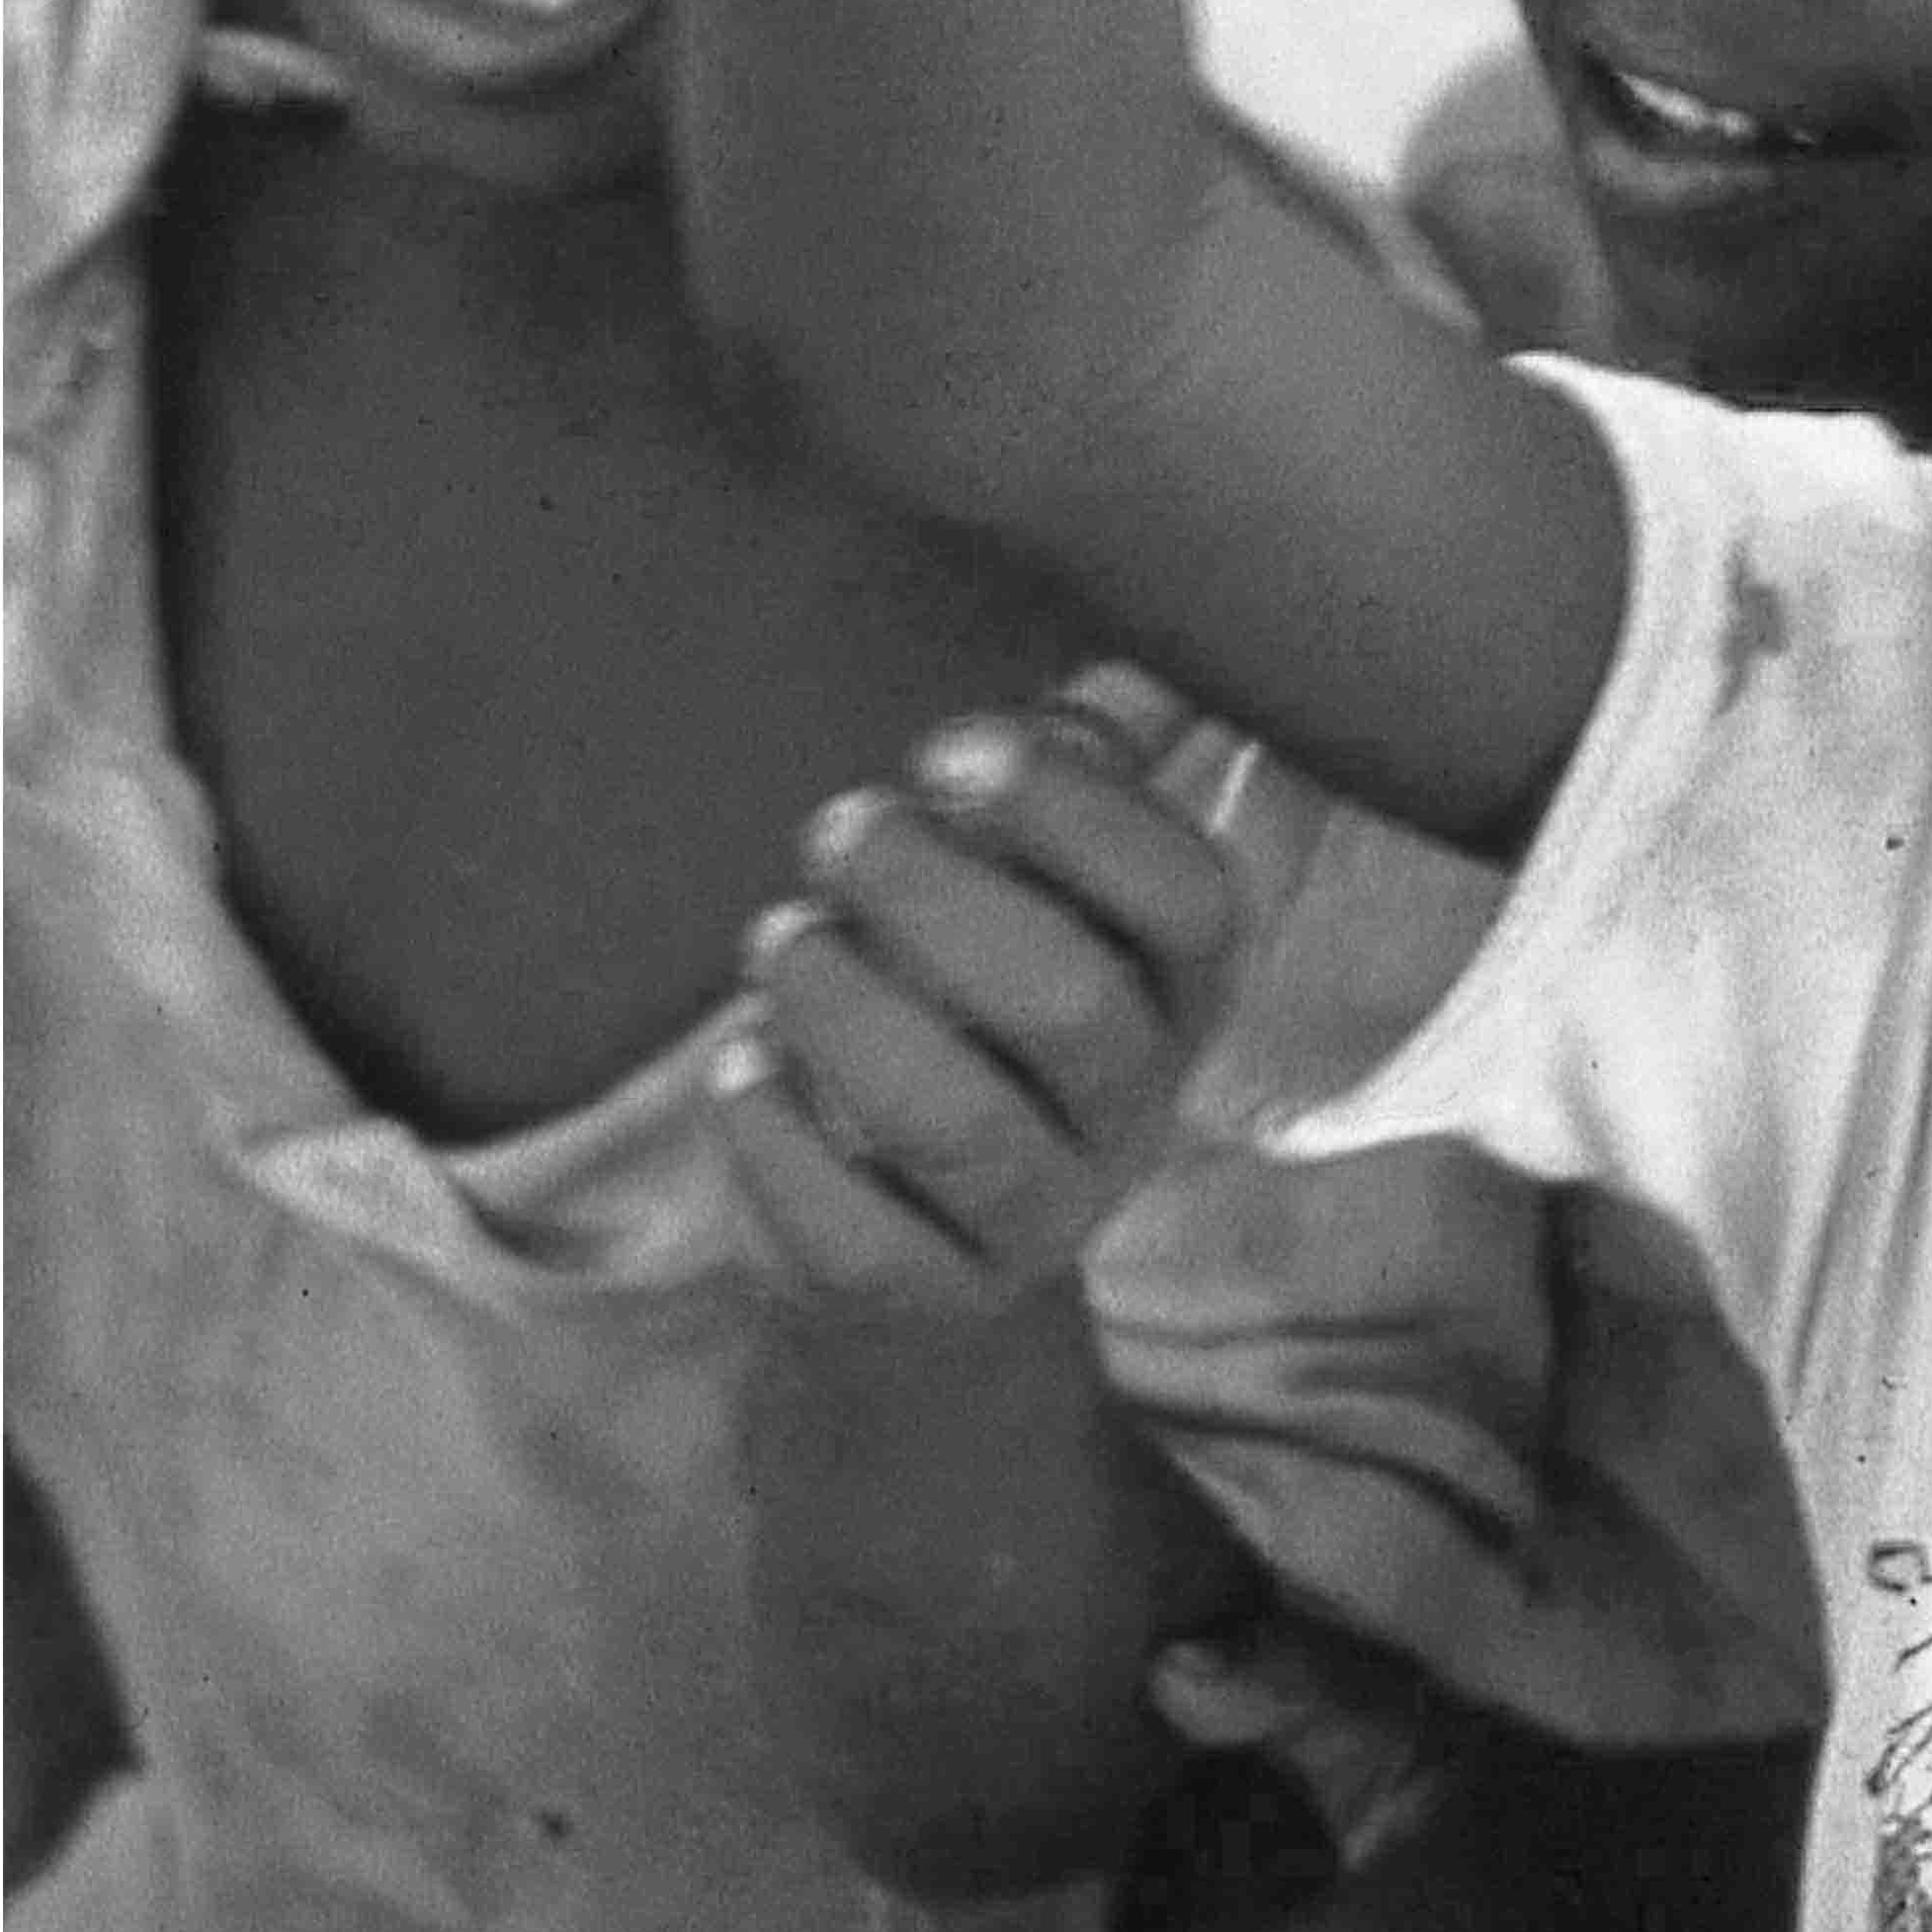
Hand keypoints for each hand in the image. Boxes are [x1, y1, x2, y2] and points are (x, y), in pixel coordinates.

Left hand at [713, 704, 1242, 1307]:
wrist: (919, 1195)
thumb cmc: (976, 967)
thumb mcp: (1043, 861)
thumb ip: (1073, 758)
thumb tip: (1114, 640)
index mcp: (1183, 976)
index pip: (1186, 897)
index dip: (1072, 812)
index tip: (947, 754)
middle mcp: (1139, 1103)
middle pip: (1072, 1006)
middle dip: (934, 898)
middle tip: (838, 829)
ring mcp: (1045, 1212)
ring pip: (959, 1126)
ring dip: (848, 1009)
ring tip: (779, 938)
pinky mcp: (931, 1292)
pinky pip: (858, 1242)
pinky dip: (779, 1141)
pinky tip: (744, 1061)